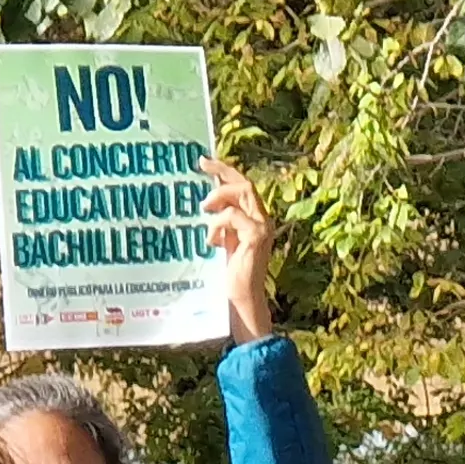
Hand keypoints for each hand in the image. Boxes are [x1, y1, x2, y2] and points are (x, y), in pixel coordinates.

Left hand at [201, 157, 278, 341]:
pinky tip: (211, 241)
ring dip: (219, 196)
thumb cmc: (228, 277)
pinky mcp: (257, 237)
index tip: (204, 162)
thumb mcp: (222, 243)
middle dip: (223, 172)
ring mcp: (262, 228)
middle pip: (245, 184)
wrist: (240, 301)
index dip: (225, 171)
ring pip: (243, 193)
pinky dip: (218, 224)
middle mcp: (262, 221)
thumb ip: (220, 224)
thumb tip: (204, 202)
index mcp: (254, 220)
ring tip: (203, 208)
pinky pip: (234, 217)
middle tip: (202, 165)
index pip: (243, 187)